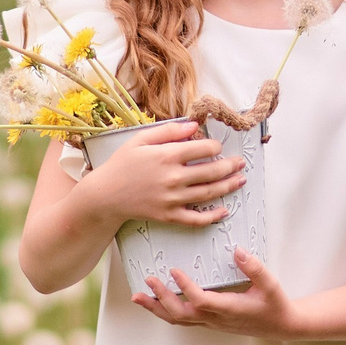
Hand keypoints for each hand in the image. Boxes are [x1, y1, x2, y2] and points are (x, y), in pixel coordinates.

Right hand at [83, 121, 246, 226]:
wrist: (104, 195)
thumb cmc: (121, 164)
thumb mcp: (140, 140)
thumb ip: (168, 130)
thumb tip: (194, 125)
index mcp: (167, 155)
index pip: (203, 149)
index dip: (215, 147)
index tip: (218, 147)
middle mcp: (173, 177)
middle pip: (212, 171)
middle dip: (230, 166)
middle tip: (241, 163)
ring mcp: (172, 198)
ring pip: (209, 193)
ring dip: (228, 186)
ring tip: (240, 180)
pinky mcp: (169, 215)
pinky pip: (196, 218)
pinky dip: (212, 216)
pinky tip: (224, 211)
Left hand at [132, 249, 301, 337]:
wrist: (280, 326)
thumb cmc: (275, 305)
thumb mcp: (270, 284)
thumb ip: (254, 268)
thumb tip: (237, 251)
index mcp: (229, 309)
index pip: (201, 301)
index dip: (186, 288)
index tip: (174, 271)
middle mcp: (216, 319)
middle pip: (181, 314)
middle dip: (161, 298)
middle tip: (149, 280)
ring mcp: (211, 323)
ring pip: (177, 320)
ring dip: (156, 308)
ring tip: (138, 296)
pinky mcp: (209, 322)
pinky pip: (182, 319)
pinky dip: (165, 310)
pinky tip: (156, 301)